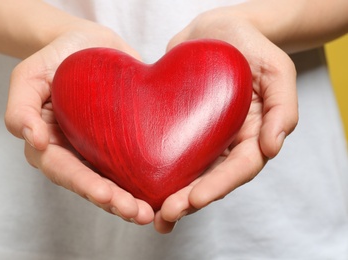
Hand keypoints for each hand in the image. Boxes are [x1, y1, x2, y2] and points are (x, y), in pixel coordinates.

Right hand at [5, 22, 154, 224]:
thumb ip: (20, 108)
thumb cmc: (55, 57)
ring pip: (113, 182)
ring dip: (129, 201)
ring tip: (149, 213)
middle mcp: (74, 152)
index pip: (64, 170)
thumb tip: (34, 141)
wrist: (88, 42)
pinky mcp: (121, 142)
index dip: (84, 185)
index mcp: (49, 142)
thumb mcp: (28, 76)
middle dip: (113, 201)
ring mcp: (98, 149)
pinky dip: (144, 180)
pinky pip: (131, 165)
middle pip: (91, 184)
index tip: (106, 195)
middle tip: (138, 213)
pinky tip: (161, 192)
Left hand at [154, 8, 297, 232]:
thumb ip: (282, 108)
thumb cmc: (249, 46)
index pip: (239, 168)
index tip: (194, 200)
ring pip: (190, 173)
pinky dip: (157, 170)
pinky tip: (138, 185)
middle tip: (167, 215)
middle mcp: (228, 142)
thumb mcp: (276, 70)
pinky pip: (169, 151)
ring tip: (152, 214)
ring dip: (172, 195)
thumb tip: (272, 148)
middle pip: (212, 179)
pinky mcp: (179, 127)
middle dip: (190, 200)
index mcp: (253, 135)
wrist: (215, 30)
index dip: (218, 186)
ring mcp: (203, 137)